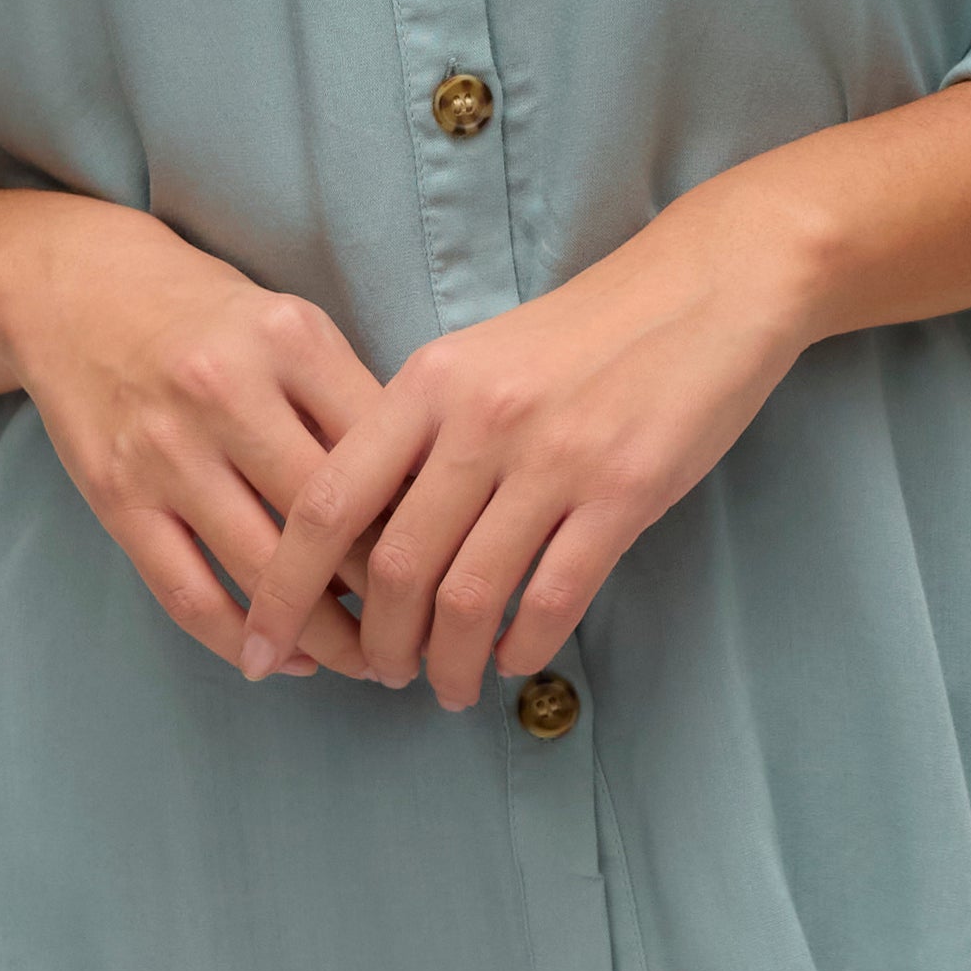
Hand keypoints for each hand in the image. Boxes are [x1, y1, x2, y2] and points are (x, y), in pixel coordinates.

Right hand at [0, 204, 390, 684]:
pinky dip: (240, 639)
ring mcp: (165, 448)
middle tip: (427, 633)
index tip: (457, 564)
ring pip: (263, 570)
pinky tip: (283, 658)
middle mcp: (225, 390)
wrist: (78, 289)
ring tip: (367, 662)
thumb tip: (422, 506)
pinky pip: (186, 592)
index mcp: (288, 339)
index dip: (426, 519)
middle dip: (388, 591)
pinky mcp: (116, 496)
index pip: (380, 449)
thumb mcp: (292, 327)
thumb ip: (352, 401)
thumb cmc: (211, 318)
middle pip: (329, 518)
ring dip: (324, 634)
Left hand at [240, 173, 818, 711]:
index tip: (264, 642)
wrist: (706, 286)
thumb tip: (365, 536)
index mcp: (429, 384)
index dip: (285, 588)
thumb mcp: (477, 360)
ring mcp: (555, 457)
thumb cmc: (585, 332)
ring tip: (447, 684)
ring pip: (470, 595)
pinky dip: (523, 645)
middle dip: (377, 643)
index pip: (328, 502)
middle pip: (395, 565)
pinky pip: (553, 596)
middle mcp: (480, 421)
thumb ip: (419, 435)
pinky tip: (515, 659)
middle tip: (381, 673)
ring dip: (448, 661)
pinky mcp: (625, 491)